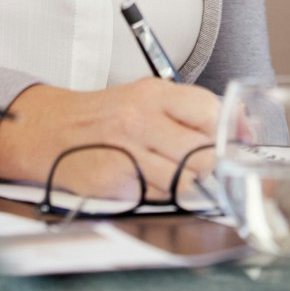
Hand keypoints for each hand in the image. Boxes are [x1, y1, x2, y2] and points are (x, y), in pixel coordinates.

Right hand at [0, 79, 220, 201]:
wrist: (48, 131)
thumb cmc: (103, 117)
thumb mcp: (146, 97)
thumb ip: (190, 110)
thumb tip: (241, 126)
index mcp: (153, 93)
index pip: (209, 110)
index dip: (225, 131)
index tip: (229, 141)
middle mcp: (140, 120)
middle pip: (202, 152)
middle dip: (210, 164)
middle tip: (203, 164)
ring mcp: (126, 152)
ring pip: (185, 180)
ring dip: (188, 183)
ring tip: (173, 172)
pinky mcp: (114, 183)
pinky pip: (158, 197)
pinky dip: (163, 195)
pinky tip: (149, 181)